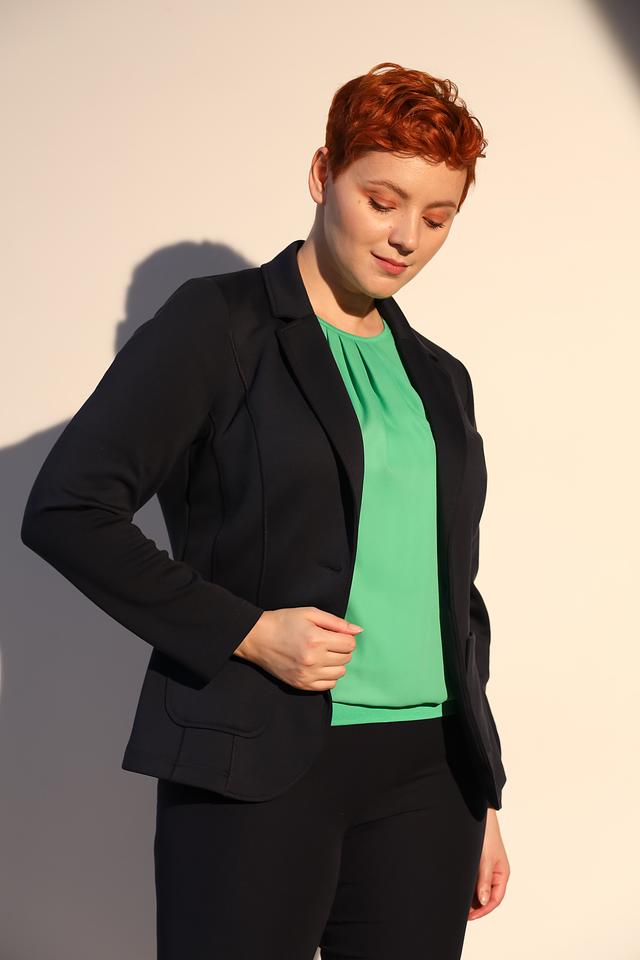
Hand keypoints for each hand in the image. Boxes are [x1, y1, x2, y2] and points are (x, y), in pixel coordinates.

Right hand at [235, 607, 362, 689]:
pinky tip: (318, 666)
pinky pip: (328, 685)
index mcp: (317, 639)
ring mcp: (307, 674)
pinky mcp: (301, 684)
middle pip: (346, 658)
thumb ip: (337, 622)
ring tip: (322, 654)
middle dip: (341, 649)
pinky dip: (328, 676)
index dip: (345, 637)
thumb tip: (359, 631)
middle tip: (327, 642)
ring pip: (340, 673)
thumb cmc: (284, 621)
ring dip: (336, 663)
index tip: (334, 634)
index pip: (350, 644)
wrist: (258, 637)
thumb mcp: (310, 613)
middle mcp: (313, 659)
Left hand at [468, 808, 509, 919]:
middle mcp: (495, 873)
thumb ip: (484, 881)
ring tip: (457, 903)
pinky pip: (474, 879)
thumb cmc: (486, 835)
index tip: (470, 916)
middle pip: (487, 896)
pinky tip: (458, 889)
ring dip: (470, 897)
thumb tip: (484, 902)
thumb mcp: (485, 860)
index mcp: (502, 874)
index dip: (483, 910)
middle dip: (475, 906)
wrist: (479, 815)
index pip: (495, 899)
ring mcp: (486, 868)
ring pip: (479, 889)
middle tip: (461, 912)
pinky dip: (467, 886)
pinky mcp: (477, 863)